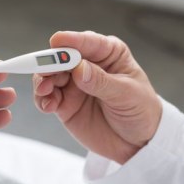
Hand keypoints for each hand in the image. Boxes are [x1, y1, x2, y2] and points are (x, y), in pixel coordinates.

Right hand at [33, 31, 161, 163]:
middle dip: (50, 62)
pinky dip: (43, 99)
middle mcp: (88, 64)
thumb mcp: (127, 94)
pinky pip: (47, 98)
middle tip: (45, 72)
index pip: (87, 42)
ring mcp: (74, 84)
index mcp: (109, 53)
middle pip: (62, 57)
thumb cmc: (140, 110)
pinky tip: (47, 105)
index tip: (57, 42)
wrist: (138, 142)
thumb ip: (101, 82)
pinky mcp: (65, 104)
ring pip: (50, 76)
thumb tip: (78, 68)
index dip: (71, 41)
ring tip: (44, 91)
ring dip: (43, 81)